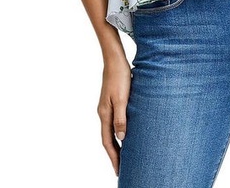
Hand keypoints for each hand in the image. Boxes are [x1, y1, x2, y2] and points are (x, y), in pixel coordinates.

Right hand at [97, 55, 131, 175]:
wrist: (115, 59)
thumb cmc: (120, 77)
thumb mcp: (122, 98)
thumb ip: (121, 118)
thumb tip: (121, 138)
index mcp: (104, 114)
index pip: (107, 141)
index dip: (113, 157)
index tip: (119, 170)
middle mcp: (103, 112)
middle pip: (108, 138)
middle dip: (114, 154)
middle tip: (121, 168)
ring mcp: (107, 107)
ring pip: (111, 130)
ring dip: (116, 144)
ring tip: (125, 155)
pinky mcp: (112, 101)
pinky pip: (114, 122)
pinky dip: (119, 131)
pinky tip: (126, 132)